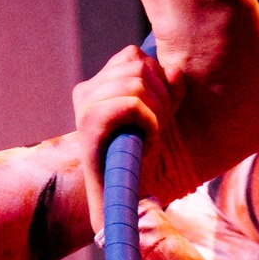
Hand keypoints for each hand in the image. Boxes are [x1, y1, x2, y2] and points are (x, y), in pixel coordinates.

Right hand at [73, 45, 178, 231]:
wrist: (125, 204)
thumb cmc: (142, 163)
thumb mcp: (161, 118)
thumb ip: (168, 91)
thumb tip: (174, 70)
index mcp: (98, 86)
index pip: (134, 55)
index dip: (158, 80)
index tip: (158, 115)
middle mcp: (87, 92)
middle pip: (138, 65)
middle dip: (160, 97)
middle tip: (155, 130)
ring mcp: (85, 106)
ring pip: (137, 82)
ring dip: (156, 112)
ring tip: (149, 138)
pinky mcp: (89, 124)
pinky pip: (132, 103)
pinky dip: (149, 123)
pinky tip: (146, 143)